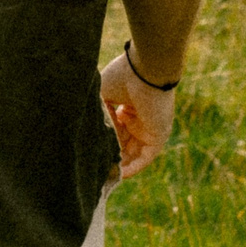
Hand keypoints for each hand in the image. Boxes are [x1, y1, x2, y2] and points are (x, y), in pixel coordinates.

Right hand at [100, 51, 176, 181]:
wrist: (145, 70)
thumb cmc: (122, 77)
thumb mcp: (102, 96)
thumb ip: (97, 115)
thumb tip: (86, 134)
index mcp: (128, 108)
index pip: (114, 131)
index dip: (102, 141)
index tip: (87, 152)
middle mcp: (139, 120)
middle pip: (122, 145)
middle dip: (109, 157)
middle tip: (93, 169)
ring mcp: (149, 129)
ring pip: (132, 154)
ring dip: (119, 165)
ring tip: (103, 176)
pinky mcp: (158, 136)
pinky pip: (145, 158)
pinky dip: (132, 167)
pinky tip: (119, 175)